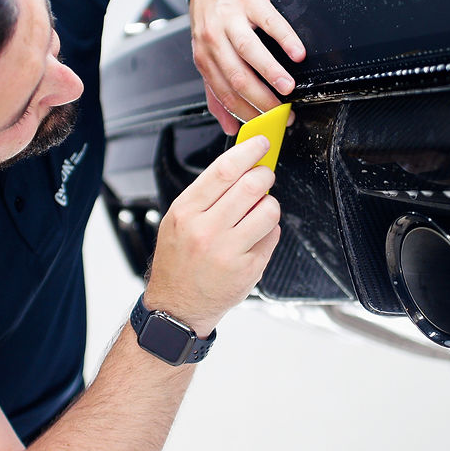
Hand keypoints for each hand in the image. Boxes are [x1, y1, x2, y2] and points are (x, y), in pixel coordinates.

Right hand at [144, 136, 281, 336]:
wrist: (177, 307)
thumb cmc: (178, 261)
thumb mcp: (178, 220)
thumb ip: (206, 194)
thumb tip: (240, 166)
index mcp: (186, 212)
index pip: (224, 170)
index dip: (248, 152)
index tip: (260, 144)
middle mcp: (206, 230)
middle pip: (251, 186)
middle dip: (264, 175)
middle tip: (264, 176)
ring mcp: (229, 251)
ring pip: (268, 210)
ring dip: (269, 204)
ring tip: (258, 210)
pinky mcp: (248, 269)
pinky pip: (272, 236)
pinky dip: (268, 230)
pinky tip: (254, 237)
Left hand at [189, 0, 305, 133]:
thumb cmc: (213, 18)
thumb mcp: (208, 54)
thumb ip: (216, 92)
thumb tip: (230, 126)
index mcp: (205, 58)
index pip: (224, 94)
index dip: (247, 113)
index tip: (267, 123)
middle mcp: (214, 39)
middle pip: (236, 76)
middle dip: (262, 99)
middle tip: (283, 111)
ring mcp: (232, 18)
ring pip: (249, 50)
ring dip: (271, 72)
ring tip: (288, 87)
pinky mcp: (250, 1)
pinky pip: (270, 22)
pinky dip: (285, 39)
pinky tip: (297, 52)